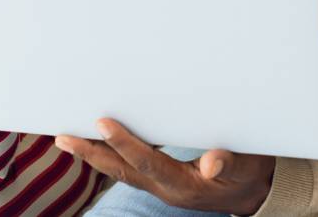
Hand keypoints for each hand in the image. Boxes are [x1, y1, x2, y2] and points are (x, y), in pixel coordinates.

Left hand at [56, 119, 274, 215]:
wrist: (254, 195)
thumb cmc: (250, 174)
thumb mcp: (247, 167)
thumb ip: (230, 162)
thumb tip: (211, 162)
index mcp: (184, 184)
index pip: (147, 161)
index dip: (124, 143)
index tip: (102, 123)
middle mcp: (166, 188)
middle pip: (121, 171)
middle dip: (90, 154)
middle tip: (62, 137)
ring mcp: (160, 187)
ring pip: (120, 172)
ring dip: (94, 155)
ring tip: (68, 138)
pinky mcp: (161, 182)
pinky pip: (128, 169)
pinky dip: (109, 156)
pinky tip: (98, 143)